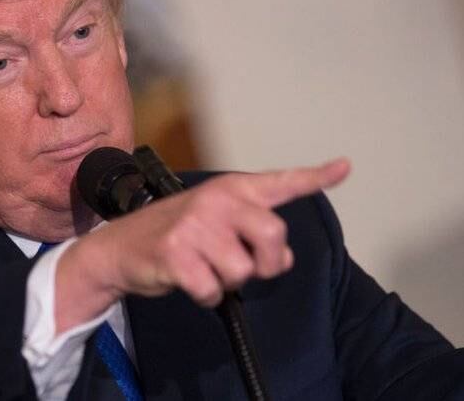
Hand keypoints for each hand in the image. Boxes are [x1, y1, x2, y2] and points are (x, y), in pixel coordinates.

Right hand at [54, 158, 350, 332]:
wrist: (119, 248)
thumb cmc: (175, 236)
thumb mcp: (215, 222)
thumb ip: (253, 232)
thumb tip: (283, 260)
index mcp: (230, 189)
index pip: (280, 182)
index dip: (315, 176)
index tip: (344, 167)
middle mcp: (216, 200)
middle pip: (274, 236)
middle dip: (266, 263)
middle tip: (243, 266)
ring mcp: (195, 225)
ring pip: (243, 271)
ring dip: (227, 282)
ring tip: (204, 268)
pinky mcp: (177, 253)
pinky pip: (213, 290)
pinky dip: (205, 296)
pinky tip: (187, 280)